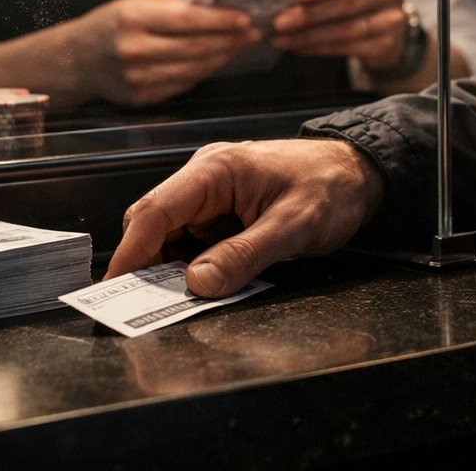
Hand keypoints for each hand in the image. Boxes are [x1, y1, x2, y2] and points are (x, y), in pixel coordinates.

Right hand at [67, 0, 259, 106]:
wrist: (77, 59)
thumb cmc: (113, 23)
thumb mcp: (139, 3)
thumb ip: (176, 7)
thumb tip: (220, 10)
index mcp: (134, 18)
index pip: (188, 20)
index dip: (221, 21)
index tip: (245, 18)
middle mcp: (135, 50)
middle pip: (197, 48)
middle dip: (230, 40)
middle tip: (253, 33)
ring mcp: (138, 78)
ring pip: (194, 70)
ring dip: (223, 58)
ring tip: (241, 46)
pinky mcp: (142, 97)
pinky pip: (184, 84)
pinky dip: (205, 72)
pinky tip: (218, 61)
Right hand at [106, 138, 384, 296]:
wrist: (360, 174)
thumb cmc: (331, 188)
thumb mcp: (292, 228)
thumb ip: (243, 255)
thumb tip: (196, 283)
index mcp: (216, 169)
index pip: (156, 210)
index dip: (132, 251)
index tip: (116, 287)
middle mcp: (206, 176)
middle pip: (154, 222)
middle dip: (147, 263)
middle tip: (146, 305)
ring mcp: (212, 193)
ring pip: (171, 233)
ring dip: (170, 266)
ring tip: (177, 299)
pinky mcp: (222, 209)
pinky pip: (193, 238)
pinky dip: (192, 262)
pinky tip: (204, 283)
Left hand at [268, 0, 409, 72]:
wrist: (385, 24)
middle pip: (348, 4)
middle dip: (309, 14)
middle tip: (280, 21)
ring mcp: (392, 20)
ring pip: (346, 30)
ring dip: (309, 36)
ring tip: (282, 38)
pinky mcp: (386, 45)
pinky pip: (347, 48)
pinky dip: (319, 49)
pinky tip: (298, 48)